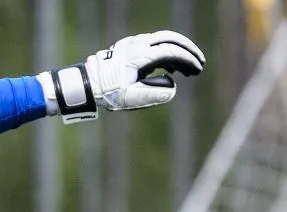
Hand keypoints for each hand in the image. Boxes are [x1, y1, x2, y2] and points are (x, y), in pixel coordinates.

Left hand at [38, 30, 204, 123]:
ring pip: (162, 40)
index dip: (188, 60)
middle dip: (188, 49)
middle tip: (200, 62)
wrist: (86, 84)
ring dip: (177, 52)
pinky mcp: (128, 48)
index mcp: (141, 55)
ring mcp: (133, 44)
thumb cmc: (108, 92)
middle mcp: (138, 44)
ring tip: (186, 71)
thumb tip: (172, 88)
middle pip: (171, 38)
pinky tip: (169, 70)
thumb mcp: (132, 97)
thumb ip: (154, 94)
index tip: (198, 70)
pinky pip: (153, 45)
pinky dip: (165, 53)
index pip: (172, 52)